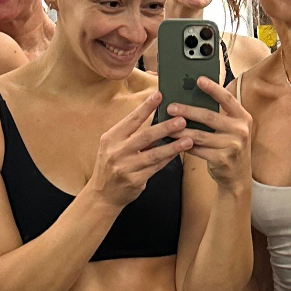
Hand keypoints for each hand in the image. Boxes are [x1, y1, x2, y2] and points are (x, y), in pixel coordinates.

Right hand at [87, 90, 194, 209]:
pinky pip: (155, 168)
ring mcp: (125, 167)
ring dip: (173, 146)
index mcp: (111, 138)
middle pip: (145, 136)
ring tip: (188, 139)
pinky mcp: (135, 181)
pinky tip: (179, 153)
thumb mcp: (114, 146)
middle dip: (165, 127)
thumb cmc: (111, 166)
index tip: (159, 95)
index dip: (146, 107)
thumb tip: (156, 119)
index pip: (131, 119)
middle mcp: (116, 152)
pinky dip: (168, 159)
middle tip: (181, 120)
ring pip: (154, 154)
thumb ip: (131, 134)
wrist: (102, 194)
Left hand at [168, 76, 252, 192]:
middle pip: (209, 116)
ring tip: (168, 126)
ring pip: (200, 135)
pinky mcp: (222, 159)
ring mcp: (233, 146)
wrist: (238, 176)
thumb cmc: (229, 147)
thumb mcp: (231, 129)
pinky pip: (198, 150)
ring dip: (181, 130)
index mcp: (243, 117)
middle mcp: (240, 130)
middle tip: (171, 107)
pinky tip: (174, 141)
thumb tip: (194, 97)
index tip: (199, 79)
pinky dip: (185, 145)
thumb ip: (220, 114)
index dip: (213, 88)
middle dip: (187, 111)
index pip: (227, 99)